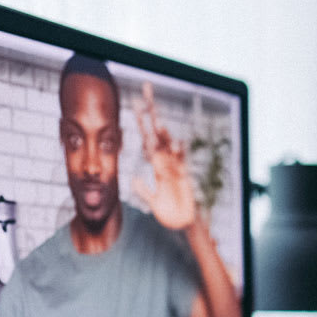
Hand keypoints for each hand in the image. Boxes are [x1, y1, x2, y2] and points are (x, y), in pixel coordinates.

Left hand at [132, 82, 197, 230]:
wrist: (183, 225)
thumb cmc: (168, 213)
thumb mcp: (152, 202)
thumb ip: (143, 190)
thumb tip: (132, 179)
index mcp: (155, 165)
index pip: (146, 139)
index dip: (141, 122)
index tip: (135, 104)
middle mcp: (164, 162)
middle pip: (156, 133)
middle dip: (151, 113)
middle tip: (146, 92)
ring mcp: (174, 168)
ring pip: (168, 145)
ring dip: (163, 134)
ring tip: (156, 121)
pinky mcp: (184, 177)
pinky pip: (181, 162)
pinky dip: (179, 152)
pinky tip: (175, 142)